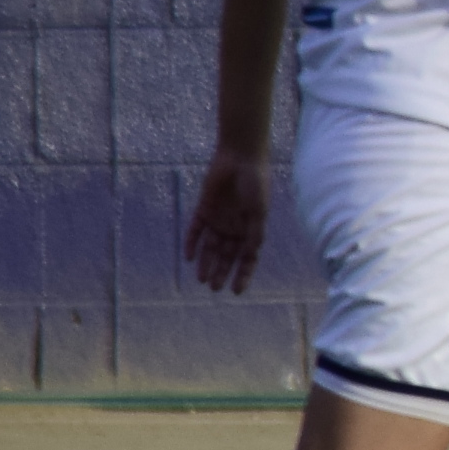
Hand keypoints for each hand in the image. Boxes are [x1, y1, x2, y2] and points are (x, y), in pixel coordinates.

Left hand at [182, 150, 270, 293]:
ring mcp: (218, 219)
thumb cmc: (256, 183)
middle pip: (226, 255)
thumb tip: (252, 254)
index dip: (243, 274)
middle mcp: (234, 227)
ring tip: (201, 279)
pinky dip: (192, 243)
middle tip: (214, 288)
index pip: (247, 258)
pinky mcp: (203, 209)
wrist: (240, 158)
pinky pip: (195, 230)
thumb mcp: (259, 211)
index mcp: (251, 229)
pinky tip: (189, 257)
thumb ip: (255, 232)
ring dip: (206, 262)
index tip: (236, 291)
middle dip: (221, 272)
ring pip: (210, 246)